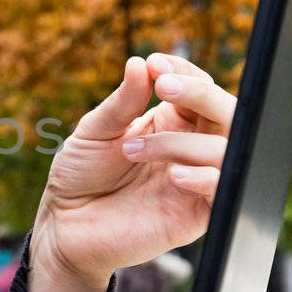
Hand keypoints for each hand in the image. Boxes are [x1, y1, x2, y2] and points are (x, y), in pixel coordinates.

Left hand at [28, 53, 234, 291]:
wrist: (66, 227)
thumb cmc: (80, 176)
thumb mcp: (94, 131)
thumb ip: (121, 102)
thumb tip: (139, 64)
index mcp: (170, 122)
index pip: (198, 88)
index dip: (184, 72)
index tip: (155, 65)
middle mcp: (190, 147)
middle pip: (225, 112)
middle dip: (200, 93)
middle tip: (163, 86)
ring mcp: (195, 180)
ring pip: (225, 148)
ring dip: (180, 142)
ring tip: (131, 151)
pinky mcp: (197, 214)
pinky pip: (223, 190)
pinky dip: (205, 177)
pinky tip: (173, 175)